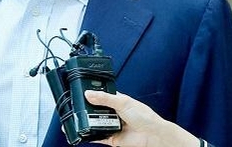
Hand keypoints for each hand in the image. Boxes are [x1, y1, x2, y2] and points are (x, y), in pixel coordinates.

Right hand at [84, 90, 198, 146]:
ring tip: (79, 120)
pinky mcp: (112, 137)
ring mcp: (112, 125)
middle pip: (95, 110)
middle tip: (78, 108)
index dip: (91, 94)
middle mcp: (113, 112)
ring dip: (88, 123)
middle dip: (88, 110)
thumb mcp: (123, 102)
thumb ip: (104, 98)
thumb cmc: (145, 116)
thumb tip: (89, 94)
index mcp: (116, 100)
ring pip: (95, 123)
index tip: (80, 93)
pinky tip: (85, 134)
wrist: (153, 135)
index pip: (100, 95)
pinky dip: (92, 136)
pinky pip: (98, 137)